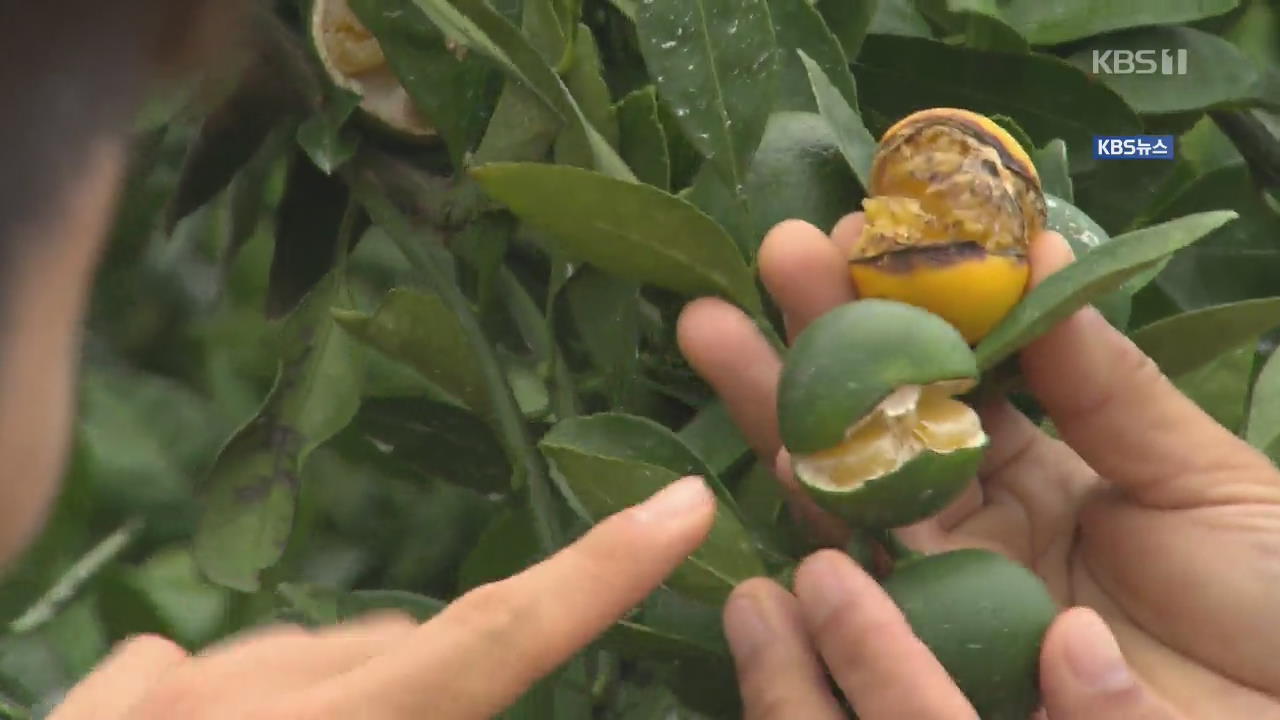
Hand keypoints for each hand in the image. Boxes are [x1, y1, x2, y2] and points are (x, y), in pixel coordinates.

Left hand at [48, 477, 715, 719]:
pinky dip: (234, 702)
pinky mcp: (106, 700)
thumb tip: (458, 678)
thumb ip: (424, 704)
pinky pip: (204, 668)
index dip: (598, 572)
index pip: (489, 641)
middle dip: (441, 687)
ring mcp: (162, 692)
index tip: (684, 504)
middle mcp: (239, 701)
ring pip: (315, 661)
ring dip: (342, 702)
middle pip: (406, 656)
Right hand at [678, 217, 1279, 718]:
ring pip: (852, 497)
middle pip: (880, 424)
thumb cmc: (1278, 607)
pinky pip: (873, 603)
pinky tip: (772, 462)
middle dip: (817, 336)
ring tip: (715, 328)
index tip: (866, 227)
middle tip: (772, 252)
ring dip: (781, 413)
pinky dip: (819, 541)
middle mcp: (983, 526)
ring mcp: (956, 595)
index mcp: (1050, 470)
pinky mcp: (947, 669)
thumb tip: (1035, 252)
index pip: (956, 375)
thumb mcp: (1206, 480)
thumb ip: (1107, 388)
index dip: (908, 303)